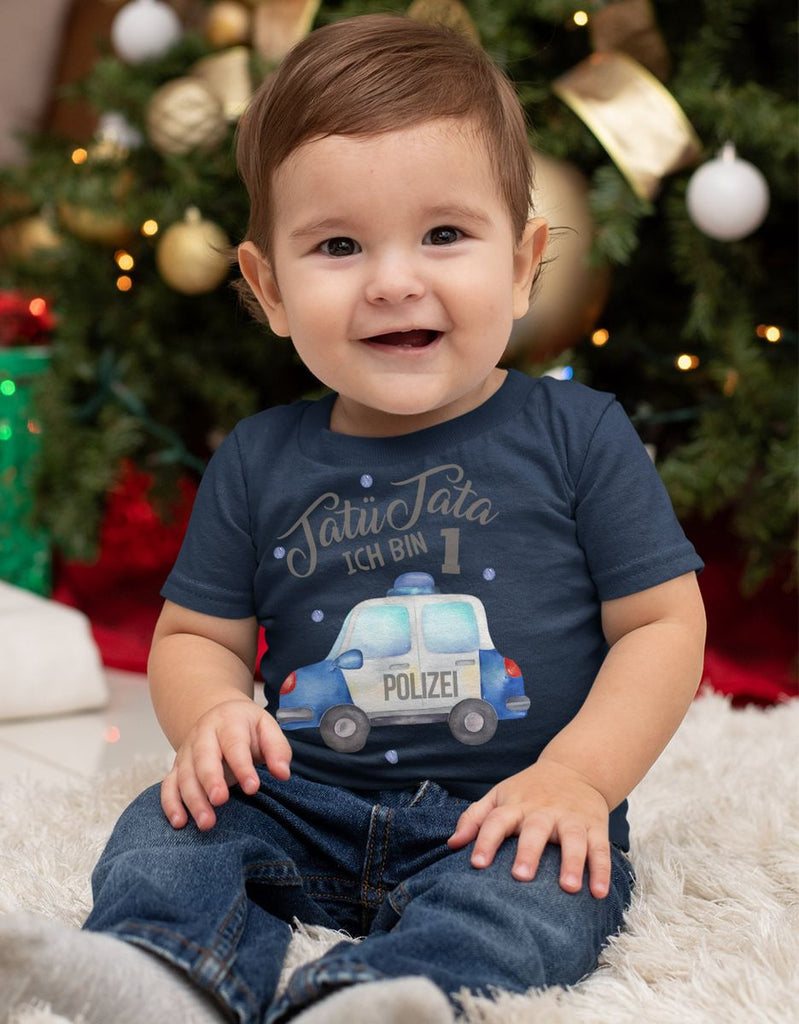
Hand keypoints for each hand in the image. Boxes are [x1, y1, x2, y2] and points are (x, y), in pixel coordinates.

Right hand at [160, 698, 291, 831]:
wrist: (220, 715)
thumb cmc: (246, 726)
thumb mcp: (267, 727)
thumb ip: (277, 749)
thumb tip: (282, 773)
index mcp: (228, 722)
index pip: (234, 744)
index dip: (242, 766)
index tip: (253, 788)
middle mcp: (203, 735)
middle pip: (203, 757)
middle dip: (210, 780)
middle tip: (220, 801)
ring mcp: (187, 752)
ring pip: (184, 775)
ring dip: (193, 800)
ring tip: (207, 823)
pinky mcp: (177, 768)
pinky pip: (169, 786)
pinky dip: (170, 804)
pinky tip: (180, 822)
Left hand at [447, 758, 610, 897]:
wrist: (575, 769)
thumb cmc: (529, 790)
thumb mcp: (500, 796)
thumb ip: (475, 818)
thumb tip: (452, 844)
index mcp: (516, 804)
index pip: (496, 820)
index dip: (485, 841)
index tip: (476, 864)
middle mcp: (543, 811)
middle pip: (535, 829)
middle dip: (528, 852)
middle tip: (520, 877)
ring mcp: (571, 818)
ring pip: (573, 839)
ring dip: (571, 863)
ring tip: (568, 888)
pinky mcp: (595, 827)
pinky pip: (600, 849)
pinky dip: (602, 871)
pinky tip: (599, 893)